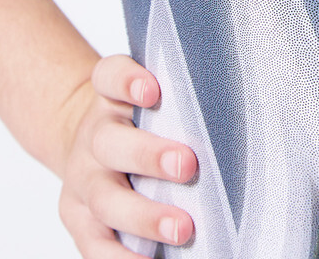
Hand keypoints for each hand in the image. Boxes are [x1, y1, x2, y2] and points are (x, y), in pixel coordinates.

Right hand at [58, 55, 197, 254]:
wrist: (90, 146)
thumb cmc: (141, 121)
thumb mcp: (150, 99)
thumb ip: (180, 99)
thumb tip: (240, 112)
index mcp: (110, 98)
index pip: (109, 76)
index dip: (127, 81)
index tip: (152, 89)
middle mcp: (93, 136)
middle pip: (110, 142)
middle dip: (148, 156)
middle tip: (187, 165)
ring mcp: (83, 179)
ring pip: (104, 198)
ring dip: (143, 215)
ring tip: (182, 228)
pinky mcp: (78, 218)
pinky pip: (94, 243)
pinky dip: (120, 257)